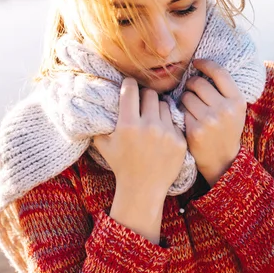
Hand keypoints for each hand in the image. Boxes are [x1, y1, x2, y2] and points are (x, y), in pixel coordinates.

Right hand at [92, 77, 186, 198]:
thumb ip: (99, 122)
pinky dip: (168, 124)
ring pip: (164, 105)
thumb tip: (93, 101)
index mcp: (128, 124)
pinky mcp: (180, 140)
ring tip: (152, 119)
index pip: (131, 89)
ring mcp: (166, 133)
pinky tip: (162, 135)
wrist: (143, 188)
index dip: (129, 84)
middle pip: (150, 94)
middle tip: (142, 103)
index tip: (129, 85)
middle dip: (145, 96)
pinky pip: (175, 121)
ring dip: (158, 109)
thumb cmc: (121, 164)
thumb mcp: (104, 144)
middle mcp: (148, 126)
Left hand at [181, 59, 246, 186]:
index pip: (219, 72)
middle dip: (191, 84)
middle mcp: (225, 109)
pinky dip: (181, 113)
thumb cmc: (227, 130)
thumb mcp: (235, 109)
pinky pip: (181, 111)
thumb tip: (202, 65)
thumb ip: (224, 90)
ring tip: (191, 108)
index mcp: (237, 100)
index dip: (205, 64)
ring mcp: (210, 121)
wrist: (223, 160)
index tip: (196, 62)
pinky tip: (187, 119)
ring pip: (187, 96)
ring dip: (185, 99)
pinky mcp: (195, 131)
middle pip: (199, 83)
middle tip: (191, 90)